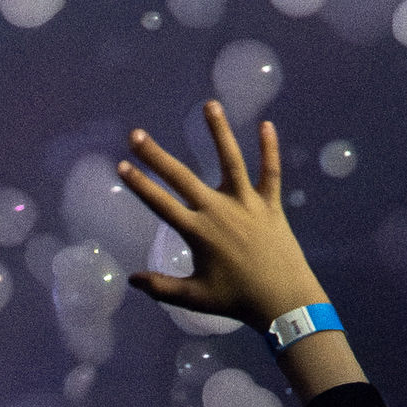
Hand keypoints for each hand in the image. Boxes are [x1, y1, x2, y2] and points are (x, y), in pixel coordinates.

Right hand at [116, 106, 325, 327]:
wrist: (284, 302)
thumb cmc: (237, 301)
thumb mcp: (195, 298)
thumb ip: (161, 287)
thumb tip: (130, 279)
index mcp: (198, 232)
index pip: (161, 204)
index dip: (139, 185)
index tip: (121, 166)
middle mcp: (219, 211)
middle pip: (182, 177)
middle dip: (156, 155)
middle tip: (136, 135)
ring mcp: (247, 205)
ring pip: (231, 161)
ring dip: (219, 132)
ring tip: (210, 105)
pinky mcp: (270, 205)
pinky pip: (270, 173)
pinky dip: (270, 149)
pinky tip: (267, 125)